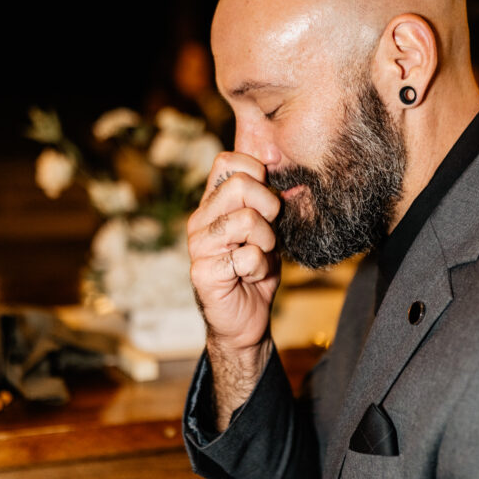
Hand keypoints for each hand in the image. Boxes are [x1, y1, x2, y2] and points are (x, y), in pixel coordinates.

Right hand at [188, 152, 280, 426]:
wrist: (247, 319)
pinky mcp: (203, 272)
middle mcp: (201, 219)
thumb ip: (268, 196)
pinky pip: (248, 256)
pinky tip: (251, 276)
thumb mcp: (268, 226)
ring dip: (266, 242)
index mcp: (213, 202)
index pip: (227, 161)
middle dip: (268, 207)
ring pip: (246, 219)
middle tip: (268, 231)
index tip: (270, 195)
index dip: (257, 170)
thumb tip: (280, 159)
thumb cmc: (257, 268)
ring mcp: (199, 245)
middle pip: (240, 184)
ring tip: (259, 255)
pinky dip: (260, 268)